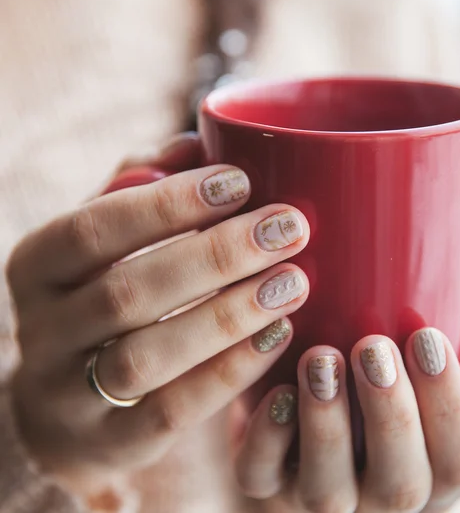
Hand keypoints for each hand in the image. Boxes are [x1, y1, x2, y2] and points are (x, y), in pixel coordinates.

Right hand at [7, 142, 310, 488]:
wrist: (71, 403)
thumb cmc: (103, 296)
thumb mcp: (107, 241)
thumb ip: (141, 187)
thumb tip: (195, 143)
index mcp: (37, 267)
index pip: (92, 229)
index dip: (167, 204)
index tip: (241, 181)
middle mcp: (41, 332)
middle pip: (127, 293)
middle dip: (216, 256)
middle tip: (289, 227)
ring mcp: (69, 395)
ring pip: (146, 356)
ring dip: (228, 315)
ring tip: (294, 282)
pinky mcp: (110, 443)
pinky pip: (172, 410)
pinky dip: (229, 371)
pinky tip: (279, 334)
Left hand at [235, 331, 459, 512]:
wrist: (327, 396)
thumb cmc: (397, 385)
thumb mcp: (444, 389)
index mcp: (434, 474)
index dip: (450, 405)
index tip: (428, 336)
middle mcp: (382, 499)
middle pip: (400, 487)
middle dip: (390, 413)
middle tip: (373, 348)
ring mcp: (323, 496)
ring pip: (328, 490)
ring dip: (327, 423)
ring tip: (321, 359)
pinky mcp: (267, 481)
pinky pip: (261, 476)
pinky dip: (269, 435)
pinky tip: (278, 390)